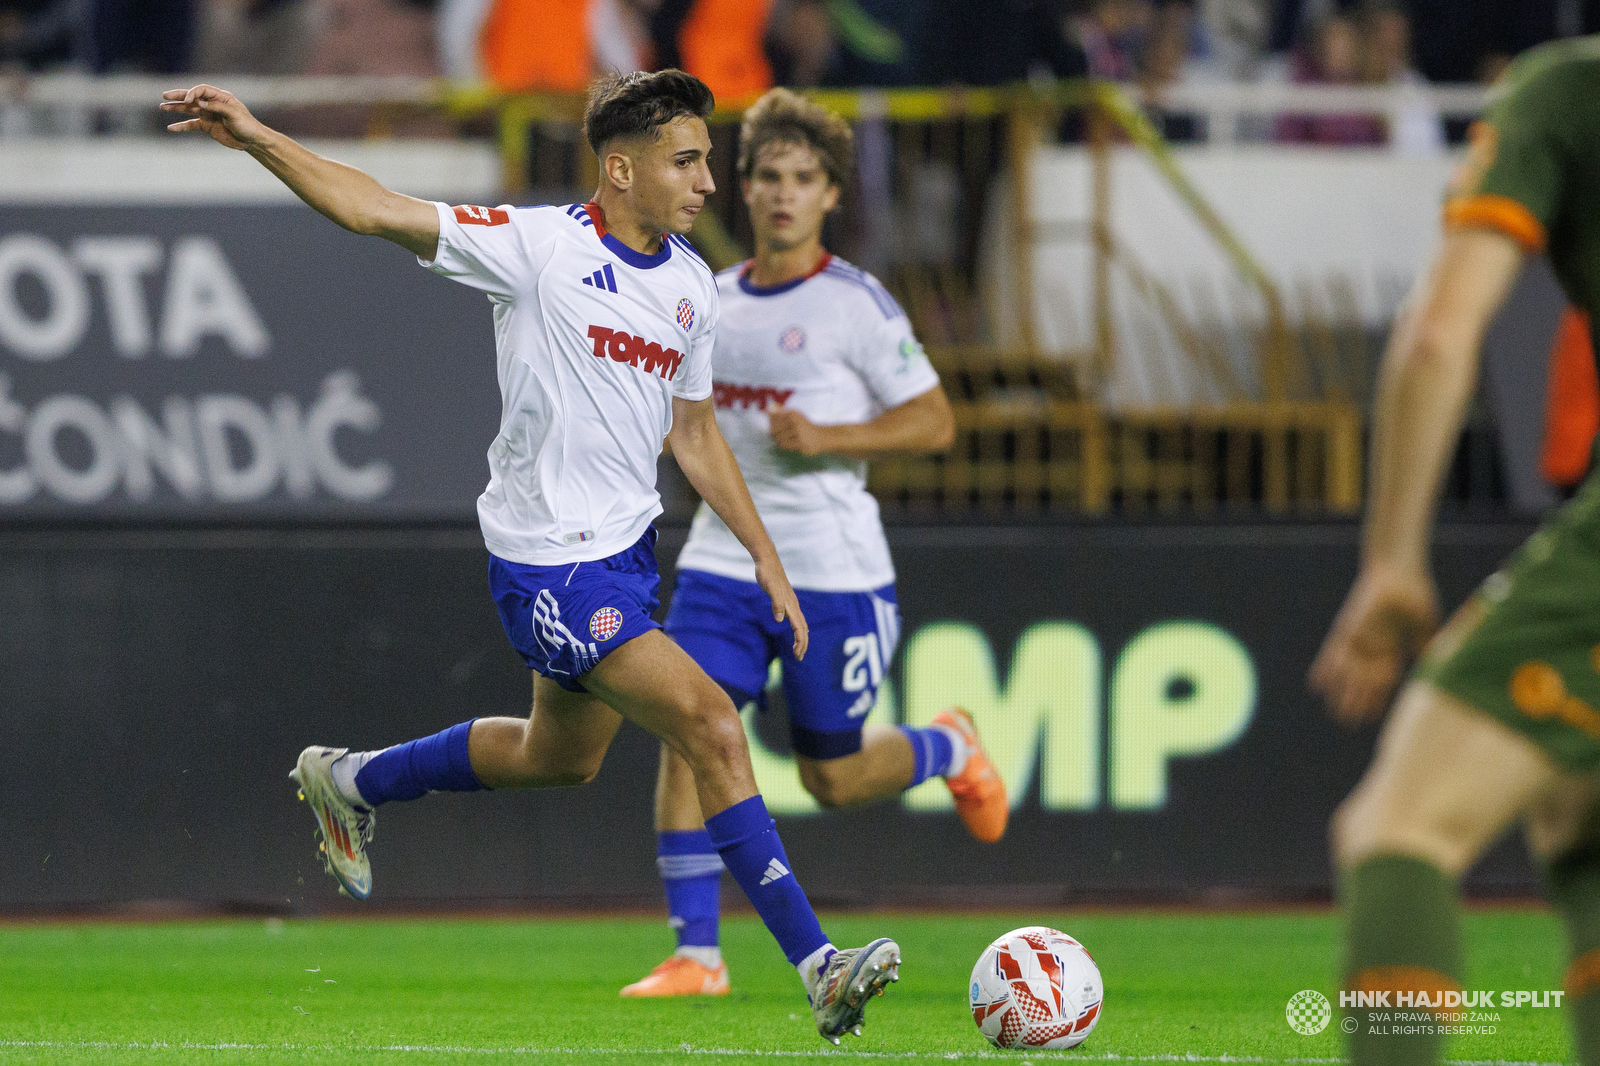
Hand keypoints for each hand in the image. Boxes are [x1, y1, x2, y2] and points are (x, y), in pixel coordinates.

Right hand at [160, 85, 266, 150]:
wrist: (252, 140)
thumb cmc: (247, 125)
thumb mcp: (234, 114)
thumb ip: (217, 107)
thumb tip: (199, 103)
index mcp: (220, 97)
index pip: (202, 90)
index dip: (193, 93)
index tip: (188, 100)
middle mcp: (212, 104)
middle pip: (192, 97)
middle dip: (178, 96)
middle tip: (164, 95)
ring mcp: (208, 115)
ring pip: (188, 109)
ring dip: (176, 108)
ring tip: (162, 106)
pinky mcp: (207, 126)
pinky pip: (191, 125)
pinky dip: (181, 126)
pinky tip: (171, 128)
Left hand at [754, 554, 808, 659]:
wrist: (767, 560)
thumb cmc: (767, 574)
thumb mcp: (770, 588)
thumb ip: (776, 603)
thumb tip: (780, 619)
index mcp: (791, 605)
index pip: (799, 628)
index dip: (800, 642)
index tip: (797, 655)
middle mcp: (793, 605)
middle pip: (803, 628)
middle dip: (802, 644)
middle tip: (799, 658)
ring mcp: (791, 602)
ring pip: (801, 623)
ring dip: (801, 637)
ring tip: (798, 649)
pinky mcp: (786, 599)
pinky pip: (796, 617)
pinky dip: (797, 627)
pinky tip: (793, 629)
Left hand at [767, 405, 827, 455]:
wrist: (820, 437)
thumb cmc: (804, 426)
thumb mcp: (794, 415)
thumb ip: (780, 411)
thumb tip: (766, 410)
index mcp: (792, 413)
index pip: (773, 417)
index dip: (771, 423)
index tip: (774, 426)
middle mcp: (795, 421)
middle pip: (773, 430)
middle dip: (775, 434)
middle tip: (780, 435)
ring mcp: (798, 432)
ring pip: (779, 439)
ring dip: (780, 441)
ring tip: (787, 440)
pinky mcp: (800, 443)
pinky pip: (786, 446)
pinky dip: (786, 446)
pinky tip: (791, 444)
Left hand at [1309, 562, 1438, 725]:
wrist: (1397, 570)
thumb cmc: (1415, 594)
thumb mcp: (1424, 623)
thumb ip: (1423, 643)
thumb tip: (1428, 662)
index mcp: (1393, 650)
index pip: (1384, 682)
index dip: (1378, 700)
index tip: (1374, 719)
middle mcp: (1373, 648)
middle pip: (1363, 682)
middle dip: (1357, 702)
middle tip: (1349, 724)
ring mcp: (1358, 640)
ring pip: (1347, 673)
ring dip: (1341, 692)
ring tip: (1334, 712)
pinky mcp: (1346, 630)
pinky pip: (1333, 652)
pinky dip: (1325, 668)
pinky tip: (1316, 685)